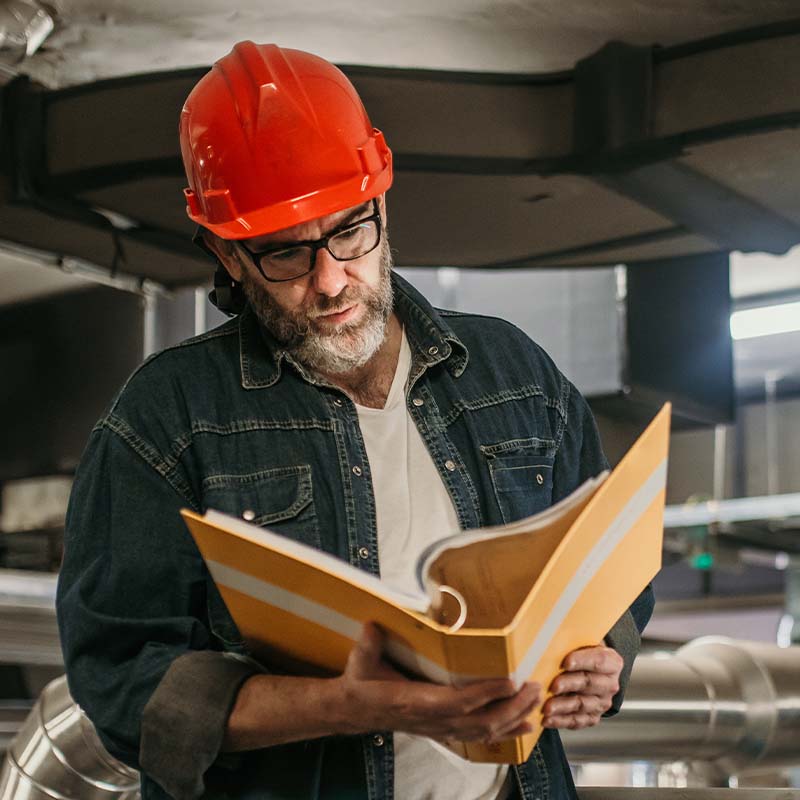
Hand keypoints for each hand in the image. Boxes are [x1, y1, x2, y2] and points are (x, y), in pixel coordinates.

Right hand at [336, 622, 540, 743]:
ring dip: (512, 719)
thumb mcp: (361, 661)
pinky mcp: (442, 730)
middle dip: (511, 707)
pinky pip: (478, 736)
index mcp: (414, 701)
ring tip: (535, 704)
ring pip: (483, 731)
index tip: (510, 681)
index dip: (486, 694)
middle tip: (533, 688)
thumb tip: (371, 626)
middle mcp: (431, 719)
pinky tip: (522, 725)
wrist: (355, 710)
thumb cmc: (362, 683)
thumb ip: (367, 644)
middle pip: (480, 721)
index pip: (458, 702)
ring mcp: (438, 728)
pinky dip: (503, 732)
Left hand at [541, 645, 622, 729]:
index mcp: (612, 662)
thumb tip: (548, 636)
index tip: (565, 662)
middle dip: (569, 684)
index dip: (582, 661)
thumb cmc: (581, 653)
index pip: (599, 661)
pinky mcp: (592, 717)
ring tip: (546, 707)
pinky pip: (577, 721)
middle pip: (589, 683)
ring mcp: (602, 703)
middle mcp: (610, 684)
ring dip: (563, 706)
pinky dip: (561, 721)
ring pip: (582, 704)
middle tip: (553, 686)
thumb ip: (572, 641)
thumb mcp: (583, 642)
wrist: (590, 671)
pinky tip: (547, 720)